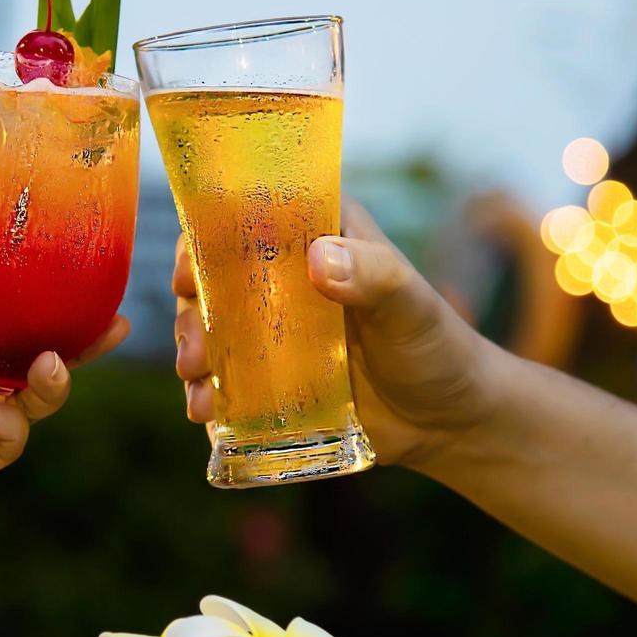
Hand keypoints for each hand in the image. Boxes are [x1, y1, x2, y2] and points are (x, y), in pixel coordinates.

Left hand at [0, 184, 128, 508]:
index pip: (11, 298)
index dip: (54, 289)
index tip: (92, 272)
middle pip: (36, 349)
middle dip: (78, 344)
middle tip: (108, 329)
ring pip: (33, 398)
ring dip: (50, 386)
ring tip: (44, 370)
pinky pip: (6, 443)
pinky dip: (5, 427)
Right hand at [173, 197, 492, 468]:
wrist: (447, 422)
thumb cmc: (437, 347)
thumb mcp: (411, 305)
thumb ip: (374, 275)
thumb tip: (317, 258)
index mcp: (317, 235)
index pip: (247, 214)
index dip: (205, 234)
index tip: (190, 271)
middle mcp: (286, 277)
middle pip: (213, 276)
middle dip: (191, 310)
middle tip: (194, 348)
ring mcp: (272, 330)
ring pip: (209, 327)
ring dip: (191, 352)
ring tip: (197, 386)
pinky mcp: (269, 378)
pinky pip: (223, 378)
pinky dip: (206, 391)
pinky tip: (204, 411)